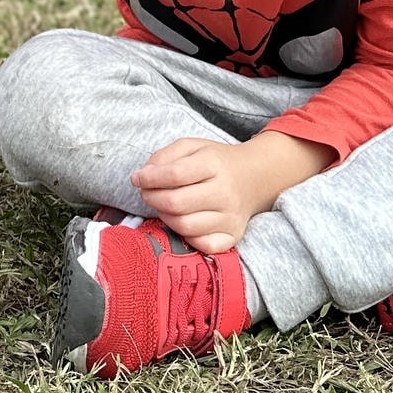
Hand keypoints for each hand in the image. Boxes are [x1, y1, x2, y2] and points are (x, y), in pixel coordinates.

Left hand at [131, 131, 335, 254]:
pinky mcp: (233, 236)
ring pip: (184, 226)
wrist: (254, 177)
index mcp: (214, 164)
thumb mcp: (191, 146)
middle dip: (152, 198)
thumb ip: (164, 156)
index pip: (175, 174)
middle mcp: (225, 192)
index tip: (137, 178)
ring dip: (164, 217)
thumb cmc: (216, 162)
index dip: (149, 178)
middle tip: (147, 193)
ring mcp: (230, 217)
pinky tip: (183, 221)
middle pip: (176, 203)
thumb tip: (142, 176)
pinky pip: (202, 245)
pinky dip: (186, 236)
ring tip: (164, 206)